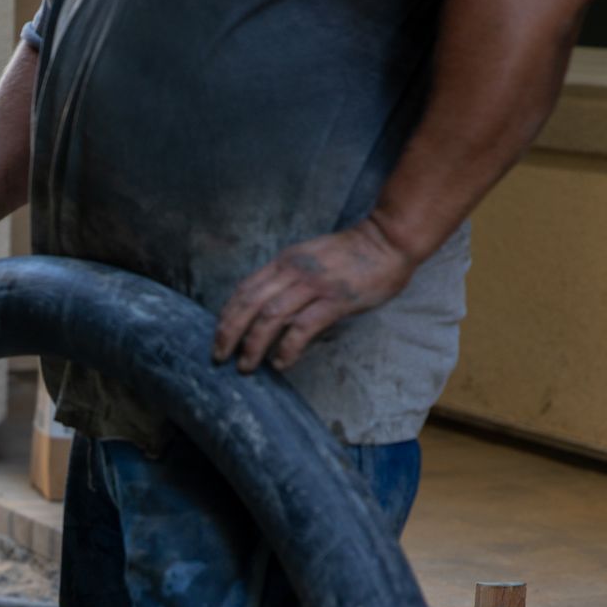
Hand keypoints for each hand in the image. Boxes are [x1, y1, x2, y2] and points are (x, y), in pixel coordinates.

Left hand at [211, 218, 418, 373]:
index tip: (218, 336)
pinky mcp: (334, 301)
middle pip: (249, 304)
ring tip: (246, 366)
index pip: (244, 289)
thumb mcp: (309, 259)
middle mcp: (293, 271)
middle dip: (229, 333)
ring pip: (270, 317)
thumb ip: (288, 279)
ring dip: (253, 345)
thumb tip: (268, 311)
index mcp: (284, 261)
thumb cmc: (352, 254)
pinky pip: (302, 328)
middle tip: (220, 357)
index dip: (227, 314)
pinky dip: (287, 348)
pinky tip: (281, 362)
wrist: (388, 240)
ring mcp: (314, 285)